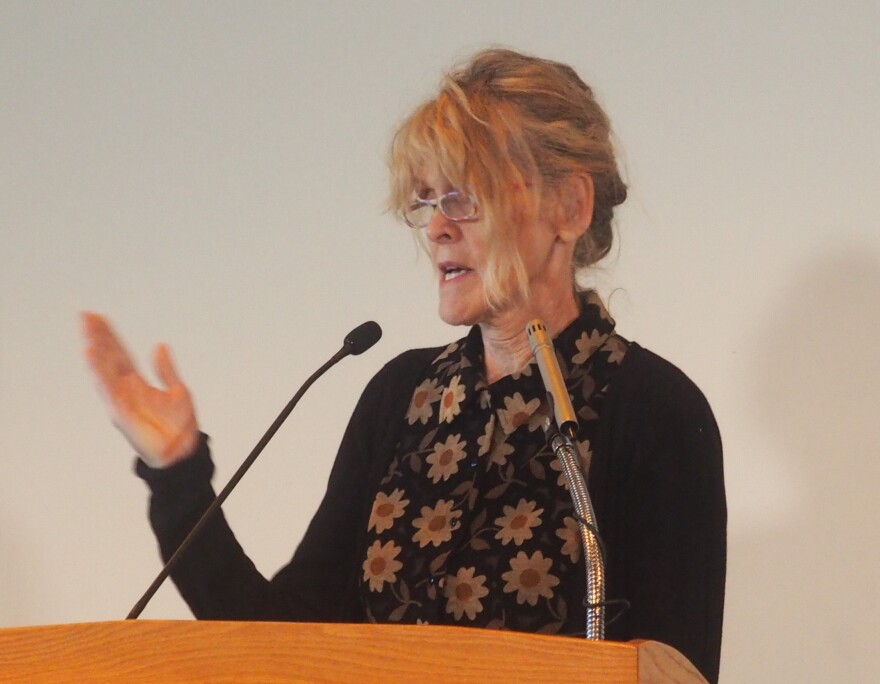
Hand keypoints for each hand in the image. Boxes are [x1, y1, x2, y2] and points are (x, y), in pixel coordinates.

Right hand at [81, 312, 198, 467]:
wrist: (183, 452)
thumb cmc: (179, 426)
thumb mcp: (177, 391)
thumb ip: (166, 370)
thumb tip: (159, 345)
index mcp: (138, 382)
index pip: (120, 353)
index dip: (110, 336)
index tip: (99, 317)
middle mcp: (125, 389)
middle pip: (109, 358)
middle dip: (98, 338)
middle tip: (86, 316)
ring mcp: (121, 401)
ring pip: (104, 373)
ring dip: (96, 354)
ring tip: (87, 334)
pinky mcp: (121, 413)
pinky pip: (107, 392)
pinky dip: (99, 375)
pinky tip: (92, 359)